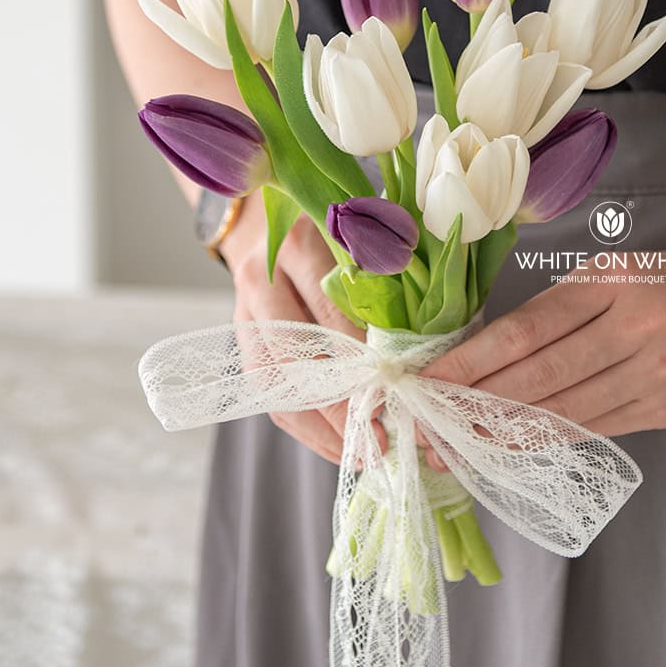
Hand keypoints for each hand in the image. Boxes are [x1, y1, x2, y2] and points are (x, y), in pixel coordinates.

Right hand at [221, 194, 387, 465]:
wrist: (260, 215)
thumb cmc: (327, 225)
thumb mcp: (359, 236)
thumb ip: (386, 278)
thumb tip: (425, 344)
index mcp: (299, 247)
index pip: (333, 318)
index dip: (364, 364)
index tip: (398, 397)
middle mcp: (263, 279)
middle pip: (299, 358)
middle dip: (341, 407)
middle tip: (381, 438)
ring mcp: (244, 310)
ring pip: (277, 384)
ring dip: (320, 425)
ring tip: (362, 452)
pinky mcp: (240, 337)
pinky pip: (267, 392)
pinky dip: (303, 423)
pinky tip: (336, 443)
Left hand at [418, 241, 665, 468]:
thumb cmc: (660, 284)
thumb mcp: (606, 276)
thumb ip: (550, 312)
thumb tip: (479, 358)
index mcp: (608, 282)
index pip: (526, 329)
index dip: (472, 361)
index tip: (428, 382)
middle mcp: (633, 328)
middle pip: (539, 376)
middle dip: (475, 405)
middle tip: (429, 427)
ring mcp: (652, 375)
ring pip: (563, 411)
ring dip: (502, 433)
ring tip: (455, 446)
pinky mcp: (663, 411)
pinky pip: (591, 430)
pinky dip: (544, 439)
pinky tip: (506, 448)